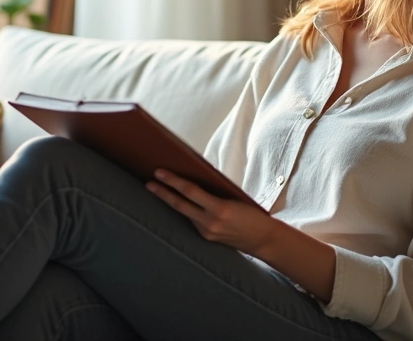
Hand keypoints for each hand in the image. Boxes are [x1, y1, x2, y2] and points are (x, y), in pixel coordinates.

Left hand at [146, 169, 280, 256]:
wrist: (264, 240)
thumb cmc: (252, 214)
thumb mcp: (235, 198)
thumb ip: (215, 192)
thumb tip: (193, 182)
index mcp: (220, 208)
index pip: (190, 192)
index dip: (173, 181)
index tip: (159, 172)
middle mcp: (211, 222)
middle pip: (180, 204)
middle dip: (162, 193)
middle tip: (148, 182)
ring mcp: (207, 232)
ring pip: (184, 213)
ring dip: (171, 201)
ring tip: (158, 189)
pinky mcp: (207, 237)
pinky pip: (192, 220)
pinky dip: (185, 210)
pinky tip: (177, 202)